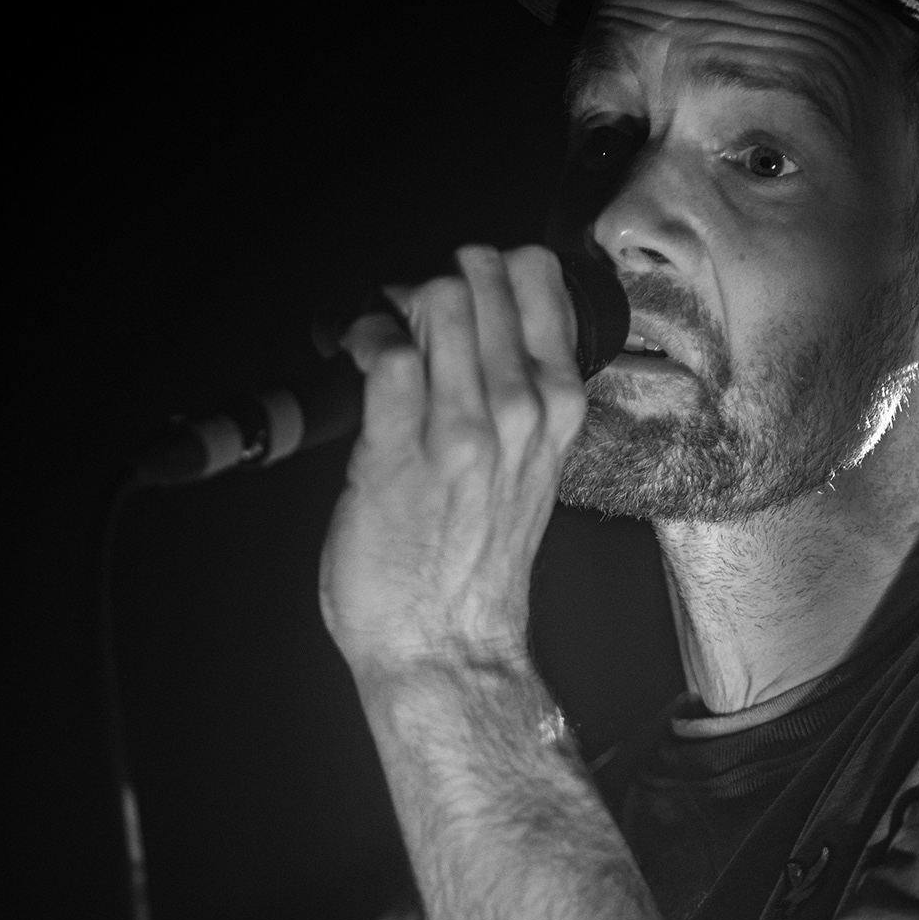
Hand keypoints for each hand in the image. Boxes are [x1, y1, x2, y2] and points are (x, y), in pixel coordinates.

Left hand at [318, 243, 584, 684]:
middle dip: (433, 282)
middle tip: (407, 321)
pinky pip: (386, 352)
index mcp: (559, 407)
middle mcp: (523, 408)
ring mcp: (465, 427)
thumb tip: (473, 334)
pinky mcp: (401, 450)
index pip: (537, 277)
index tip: (458, 303)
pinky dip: (364, 344)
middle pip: (482, 273)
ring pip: (438, 299)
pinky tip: (359, 368)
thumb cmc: (479, 568)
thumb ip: (519, 398)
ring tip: (383, 346)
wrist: (449, 647)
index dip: (486, 272)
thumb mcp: (531, 469)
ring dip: (397, 309)